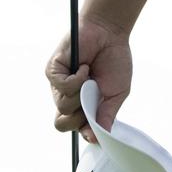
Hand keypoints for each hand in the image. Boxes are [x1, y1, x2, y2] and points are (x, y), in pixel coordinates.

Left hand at [46, 15, 132, 141]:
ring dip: (81, 94)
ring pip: (62, 105)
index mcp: (82, 105)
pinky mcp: (54, 71)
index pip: (74, 127)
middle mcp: (68, 97)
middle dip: (79, 118)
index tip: (95, 131)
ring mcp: (59, 85)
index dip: (84, 131)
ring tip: (91, 78)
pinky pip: (61, 86)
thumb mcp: (118, 93)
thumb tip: (99, 138)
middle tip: (93, 101)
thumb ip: (107, 115)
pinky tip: (85, 67)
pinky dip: (77, 79)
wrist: (111, 33)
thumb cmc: (115, 61)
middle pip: (61, 123)